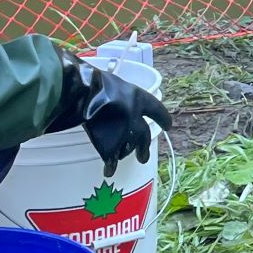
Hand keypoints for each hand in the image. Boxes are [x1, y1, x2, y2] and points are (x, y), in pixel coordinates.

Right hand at [55, 60, 173, 175]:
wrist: (84, 92)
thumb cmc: (94, 81)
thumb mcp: (113, 83)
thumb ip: (118, 94)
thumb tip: (113, 99)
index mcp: (138, 98)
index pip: (156, 109)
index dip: (163, 118)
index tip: (168, 126)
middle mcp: (135, 116)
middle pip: (143, 136)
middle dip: (143, 148)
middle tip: (143, 158)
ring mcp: (124, 131)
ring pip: (128, 146)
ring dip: (125, 153)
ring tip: (120, 159)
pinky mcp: (110, 143)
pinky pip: (111, 157)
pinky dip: (110, 165)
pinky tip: (108, 171)